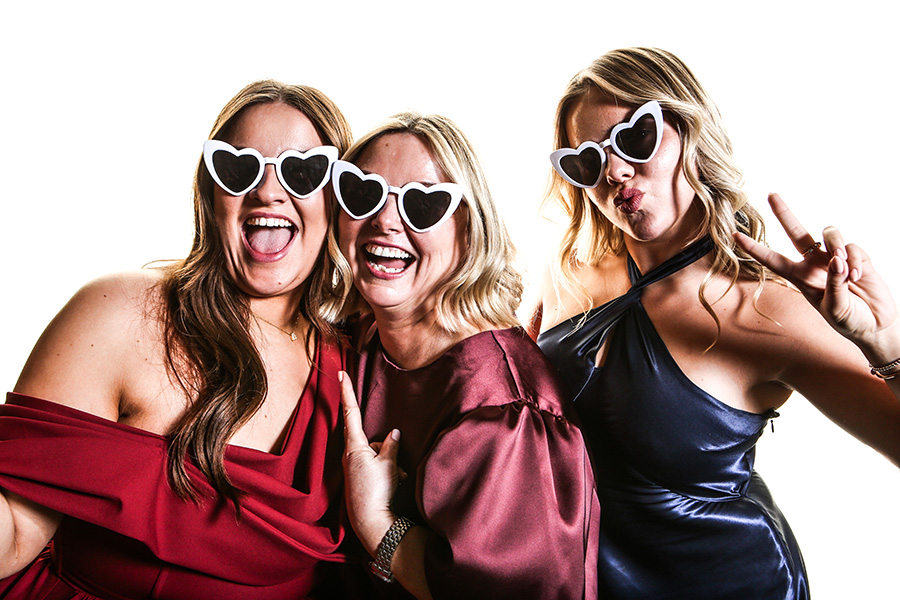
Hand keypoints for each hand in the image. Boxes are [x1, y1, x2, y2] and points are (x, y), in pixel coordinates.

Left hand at [339, 371, 402, 555]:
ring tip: (393, 479)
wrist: (372, 522)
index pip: (351, 412)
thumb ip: (391, 446)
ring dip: (388, 463)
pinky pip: (376, 467)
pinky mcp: (358, 479)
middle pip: (371, 439)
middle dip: (385, 449)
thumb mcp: (389, 464)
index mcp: (355, 446)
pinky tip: (390, 485)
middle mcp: (350, 455)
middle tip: (390, 468)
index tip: (341, 374)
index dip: (347, 392)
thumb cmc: (378, 491)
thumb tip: (393, 434)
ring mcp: (354, 468)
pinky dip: (386, 472)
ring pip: (377, 453)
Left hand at [734, 193, 899, 360]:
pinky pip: (852, 246)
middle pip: (796, 233)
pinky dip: (856, 260)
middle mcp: (814, 263)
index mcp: (800, 278)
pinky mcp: (856, 255)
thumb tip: (835, 258)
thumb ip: (833, 283)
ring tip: (848, 274)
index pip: (773, 260)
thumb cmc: (849, 320)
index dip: (754, 248)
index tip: (735, 234)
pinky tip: (859, 277)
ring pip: (829, 233)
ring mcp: (835, 257)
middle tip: (771, 194)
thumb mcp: (834, 308)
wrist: (876, 324)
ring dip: (837, 248)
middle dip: (784, 213)